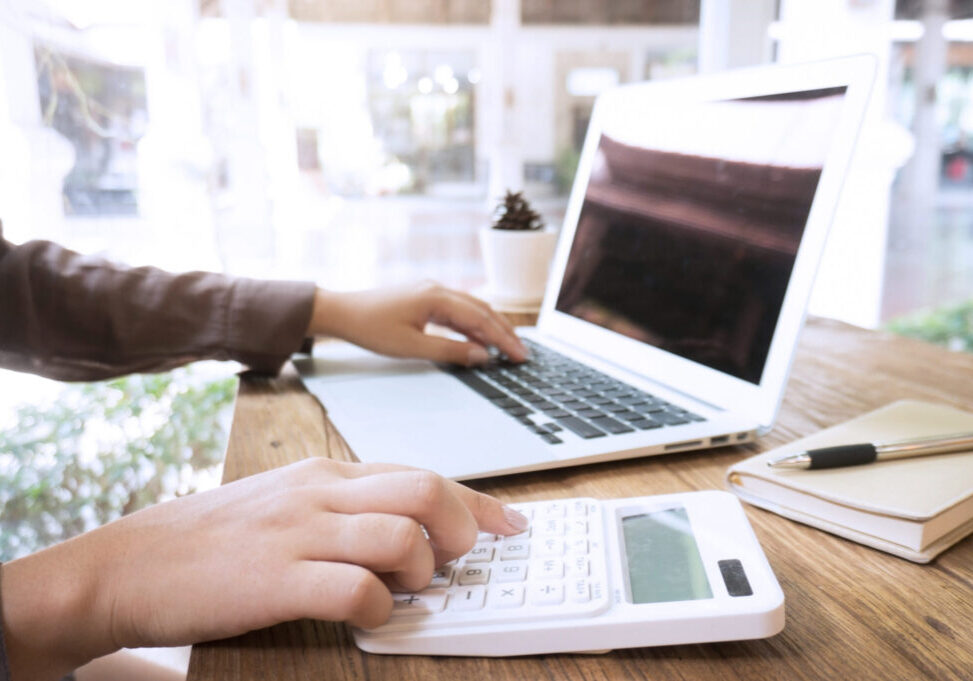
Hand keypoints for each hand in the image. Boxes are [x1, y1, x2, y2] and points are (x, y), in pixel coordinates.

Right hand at [1, 458, 528, 680]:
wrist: (129, 565)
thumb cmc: (214, 540)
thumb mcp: (284, 503)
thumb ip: (343, 509)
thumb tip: (407, 530)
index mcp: (324, 473)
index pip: (420, 473)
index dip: (474, 502)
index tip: (507, 524)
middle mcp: (318, 492)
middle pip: (424, 490)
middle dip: (462, 528)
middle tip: (459, 561)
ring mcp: (297, 533)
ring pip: (401, 534)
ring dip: (421, 569)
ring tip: (406, 587)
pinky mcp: (275, 580)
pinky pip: (357, 590)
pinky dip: (379, 608)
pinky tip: (367, 613)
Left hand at [306, 282, 528, 364]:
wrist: (341, 312)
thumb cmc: (371, 328)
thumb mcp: (411, 347)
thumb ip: (449, 351)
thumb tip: (481, 356)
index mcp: (436, 298)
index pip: (481, 319)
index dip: (503, 339)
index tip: (519, 356)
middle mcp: (438, 289)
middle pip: (483, 310)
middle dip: (504, 333)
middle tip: (522, 354)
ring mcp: (432, 292)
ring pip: (472, 309)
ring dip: (491, 328)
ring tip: (507, 348)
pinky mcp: (426, 299)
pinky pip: (458, 311)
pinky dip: (473, 325)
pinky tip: (479, 340)